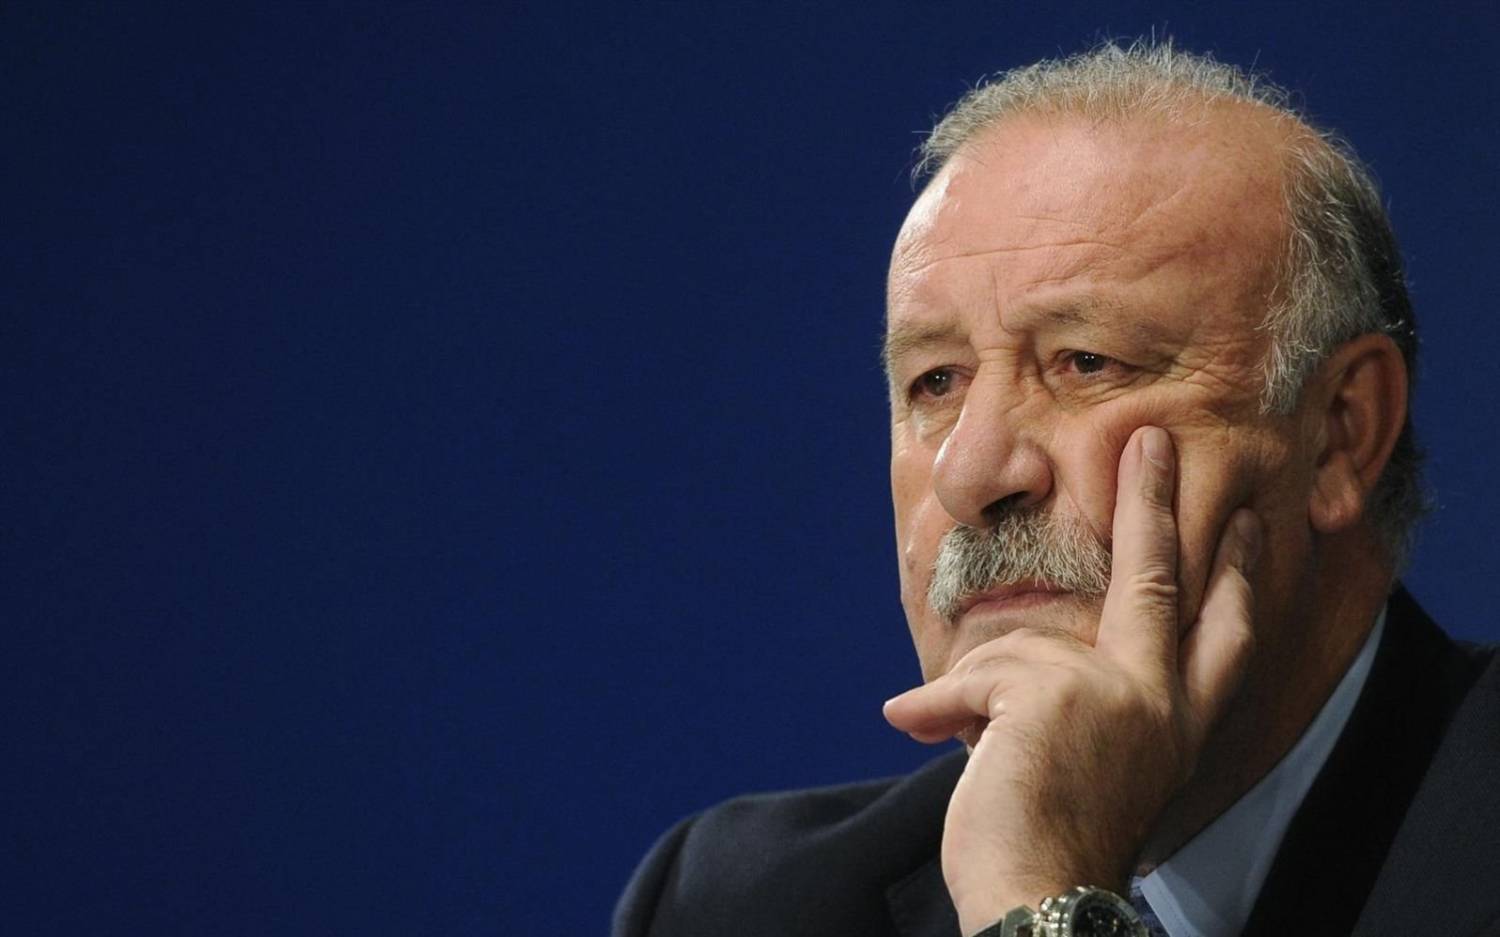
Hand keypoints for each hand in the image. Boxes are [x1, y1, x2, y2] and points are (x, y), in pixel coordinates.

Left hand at [882, 426, 1261, 935]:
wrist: (1038, 901)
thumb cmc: (1046, 844)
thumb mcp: (1080, 764)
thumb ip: (1065, 704)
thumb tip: (995, 672)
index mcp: (1175, 724)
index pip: (1222, 636)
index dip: (1232, 577)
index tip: (1240, 526)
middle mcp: (1159, 705)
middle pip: (1161, 581)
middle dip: (1154, 503)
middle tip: (1150, 437)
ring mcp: (1113, 697)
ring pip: (1021, 645)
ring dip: (972, 693)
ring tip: (958, 745)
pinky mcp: (1053, 694)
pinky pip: (974, 675)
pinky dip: (936, 708)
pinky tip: (916, 728)